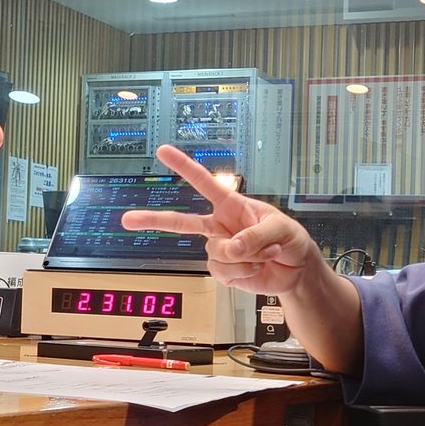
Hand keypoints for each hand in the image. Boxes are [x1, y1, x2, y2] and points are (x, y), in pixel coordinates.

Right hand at [120, 144, 329, 296]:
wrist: (296, 270)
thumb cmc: (291, 239)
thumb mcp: (281, 229)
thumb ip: (255, 237)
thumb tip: (231, 249)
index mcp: (232, 206)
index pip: (204, 183)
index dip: (184, 166)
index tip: (163, 152)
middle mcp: (220, 226)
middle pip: (182, 223)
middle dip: (154, 221)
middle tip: (128, 219)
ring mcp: (220, 250)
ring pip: (216, 255)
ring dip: (245, 258)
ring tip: (265, 253)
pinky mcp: (224, 272)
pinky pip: (224, 273)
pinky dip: (245, 273)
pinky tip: (257, 267)